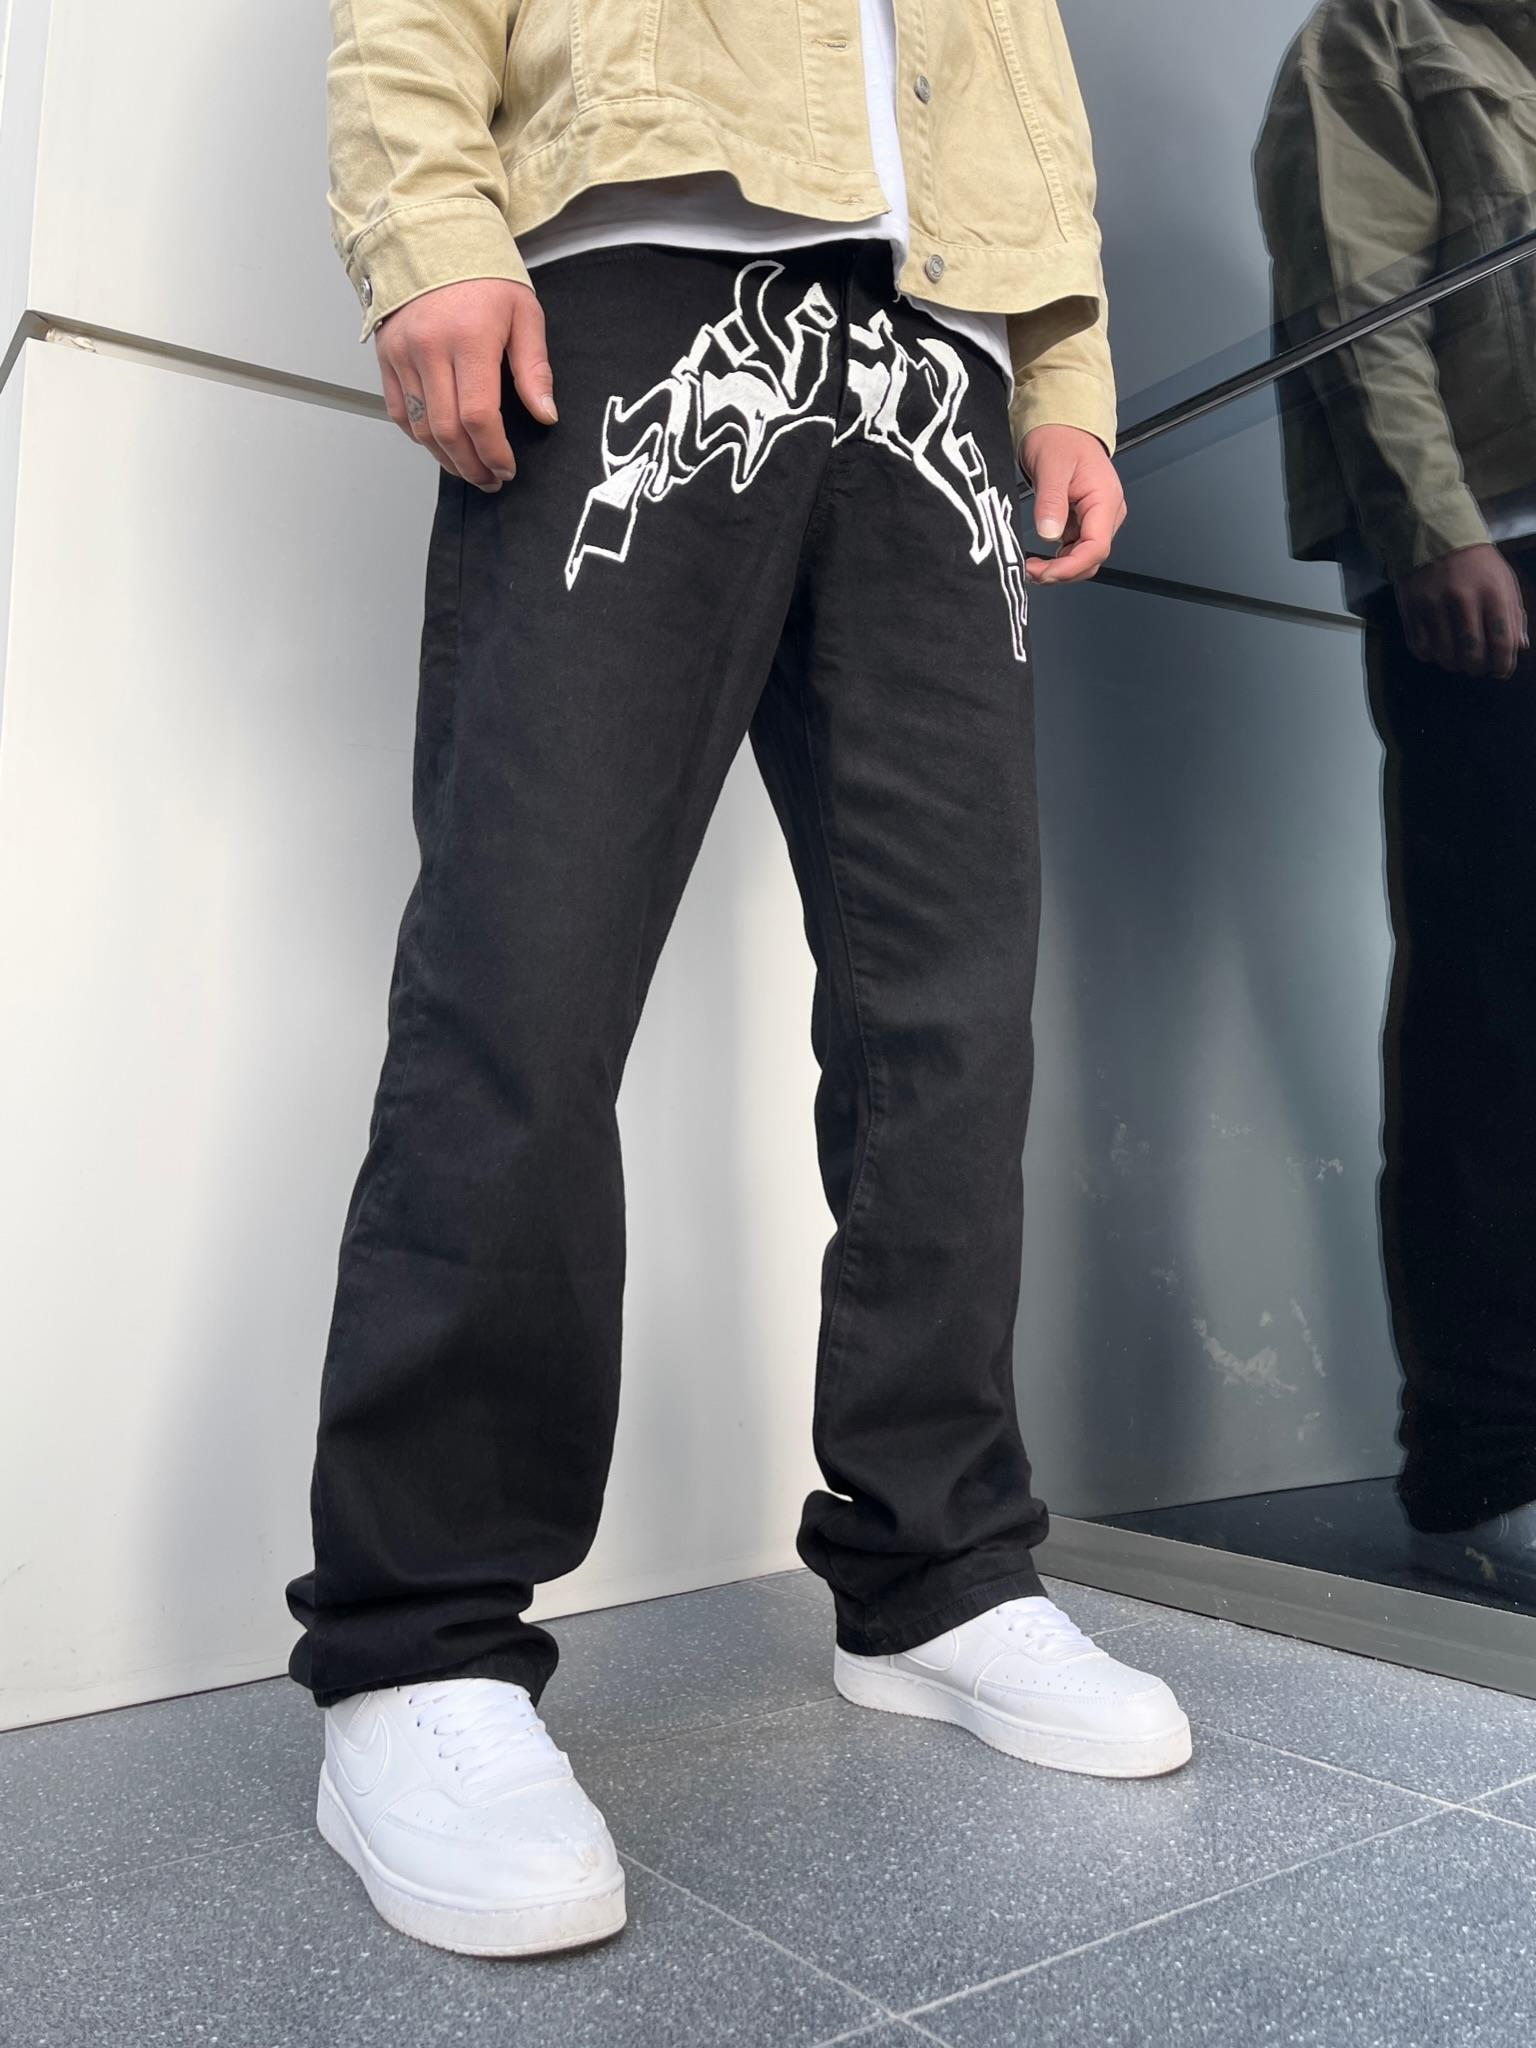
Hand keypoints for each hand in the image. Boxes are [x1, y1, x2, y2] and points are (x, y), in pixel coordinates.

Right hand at [374, 277, 556, 491]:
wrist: (432, 238)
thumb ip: (534, 368)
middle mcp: (430, 348)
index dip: (494, 452)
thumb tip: (545, 414)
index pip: (478, 415)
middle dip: (471, 464)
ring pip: (420, 427)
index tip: (507, 468)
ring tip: (469, 469)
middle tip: (490, 479)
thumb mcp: (524, 312)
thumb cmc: (483, 273)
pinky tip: (440, 445)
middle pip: (447, 430)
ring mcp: (403, 354)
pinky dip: (419, 436)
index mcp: (469, 338)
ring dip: (445, 458)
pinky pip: (400, 411)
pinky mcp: (386, 356)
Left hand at [1019, 424, 1126, 582]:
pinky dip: (1057, 560)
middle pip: (1091, 559)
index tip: (1043, 573)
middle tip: (1029, 572)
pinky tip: (1038, 559)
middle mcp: (1106, 513)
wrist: (1061, 423)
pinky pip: (1074, 550)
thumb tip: (1048, 534)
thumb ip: (1051, 501)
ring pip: (1083, 559)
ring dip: (1058, 569)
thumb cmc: (1059, 437)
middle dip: (1061, 572)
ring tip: (1031, 567)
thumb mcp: (1051, 465)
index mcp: (1105, 499)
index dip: (1070, 567)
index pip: (1096, 547)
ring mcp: (1096, 519)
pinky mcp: (1083, 522)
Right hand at [1395, 544, 1528, 678]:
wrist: (1436, 536)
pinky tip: (1437, 648)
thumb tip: (1520, 647)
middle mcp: (1464, 599)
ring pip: (1445, 656)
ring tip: (1457, 659)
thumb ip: (1514, 614)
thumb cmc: (1477, 562)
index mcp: (1494, 592)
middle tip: (1477, 666)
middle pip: (1472, 654)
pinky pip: (1421, 648)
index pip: (1502, 642)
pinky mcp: (1412, 610)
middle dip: (1477, 668)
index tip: (1501, 671)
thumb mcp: (1505, 580)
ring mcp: (1434, 606)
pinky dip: (1431, 656)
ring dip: (1453, 664)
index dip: (1503, 665)